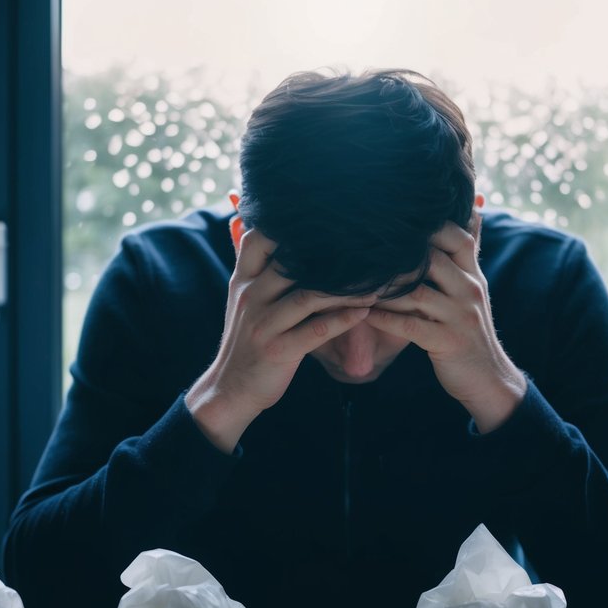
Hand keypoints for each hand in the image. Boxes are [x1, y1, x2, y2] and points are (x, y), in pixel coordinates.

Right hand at [186, 228, 376, 452]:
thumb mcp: (247, 301)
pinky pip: (317, 330)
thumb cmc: (248, 341)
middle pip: (293, 262)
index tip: (329, 219)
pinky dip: (345, 318)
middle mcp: (251, 295)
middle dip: (334, 255)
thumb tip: (282, 236)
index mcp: (244, 280)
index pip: (260, 238)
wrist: (230, 389)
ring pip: (310, 296)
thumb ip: (262, 270)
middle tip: (368, 246)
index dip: (289, 224)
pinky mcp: (278, 350)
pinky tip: (366, 310)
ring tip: (377, 281)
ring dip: (348, 288)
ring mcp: (263, 324)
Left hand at [364, 215, 526, 432]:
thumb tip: (474, 209)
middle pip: (433, 260)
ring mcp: (461, 317)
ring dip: (384, 288)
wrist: (489, 379)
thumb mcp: (474, 290)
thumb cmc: (471, 331)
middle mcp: (470, 290)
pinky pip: (411, 326)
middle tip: (361, 247)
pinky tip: (365, 314)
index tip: (393, 218)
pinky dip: (386, 318)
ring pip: (417, 293)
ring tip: (355, 282)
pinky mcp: (448, 342)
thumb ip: (466, 255)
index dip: (429, 225)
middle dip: (396, 255)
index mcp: (473, 275)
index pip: (457, 237)